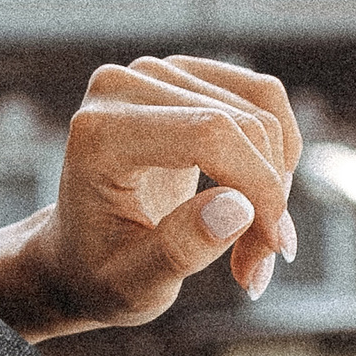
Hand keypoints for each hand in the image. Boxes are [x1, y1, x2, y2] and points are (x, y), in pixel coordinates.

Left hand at [0, 55, 302, 338]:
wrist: (78, 252)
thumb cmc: (100, 271)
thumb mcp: (134, 284)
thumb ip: (180, 249)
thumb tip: (239, 207)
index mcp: (99, 134)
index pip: (208, 135)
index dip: (257, 187)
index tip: (273, 247)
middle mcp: (123, 86)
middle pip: (242, 124)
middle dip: (267, 198)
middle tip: (255, 264)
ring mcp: (156, 72)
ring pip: (263, 111)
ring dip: (276, 181)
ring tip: (253, 242)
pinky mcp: (186, 72)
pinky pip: (264, 97)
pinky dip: (277, 153)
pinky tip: (256, 200)